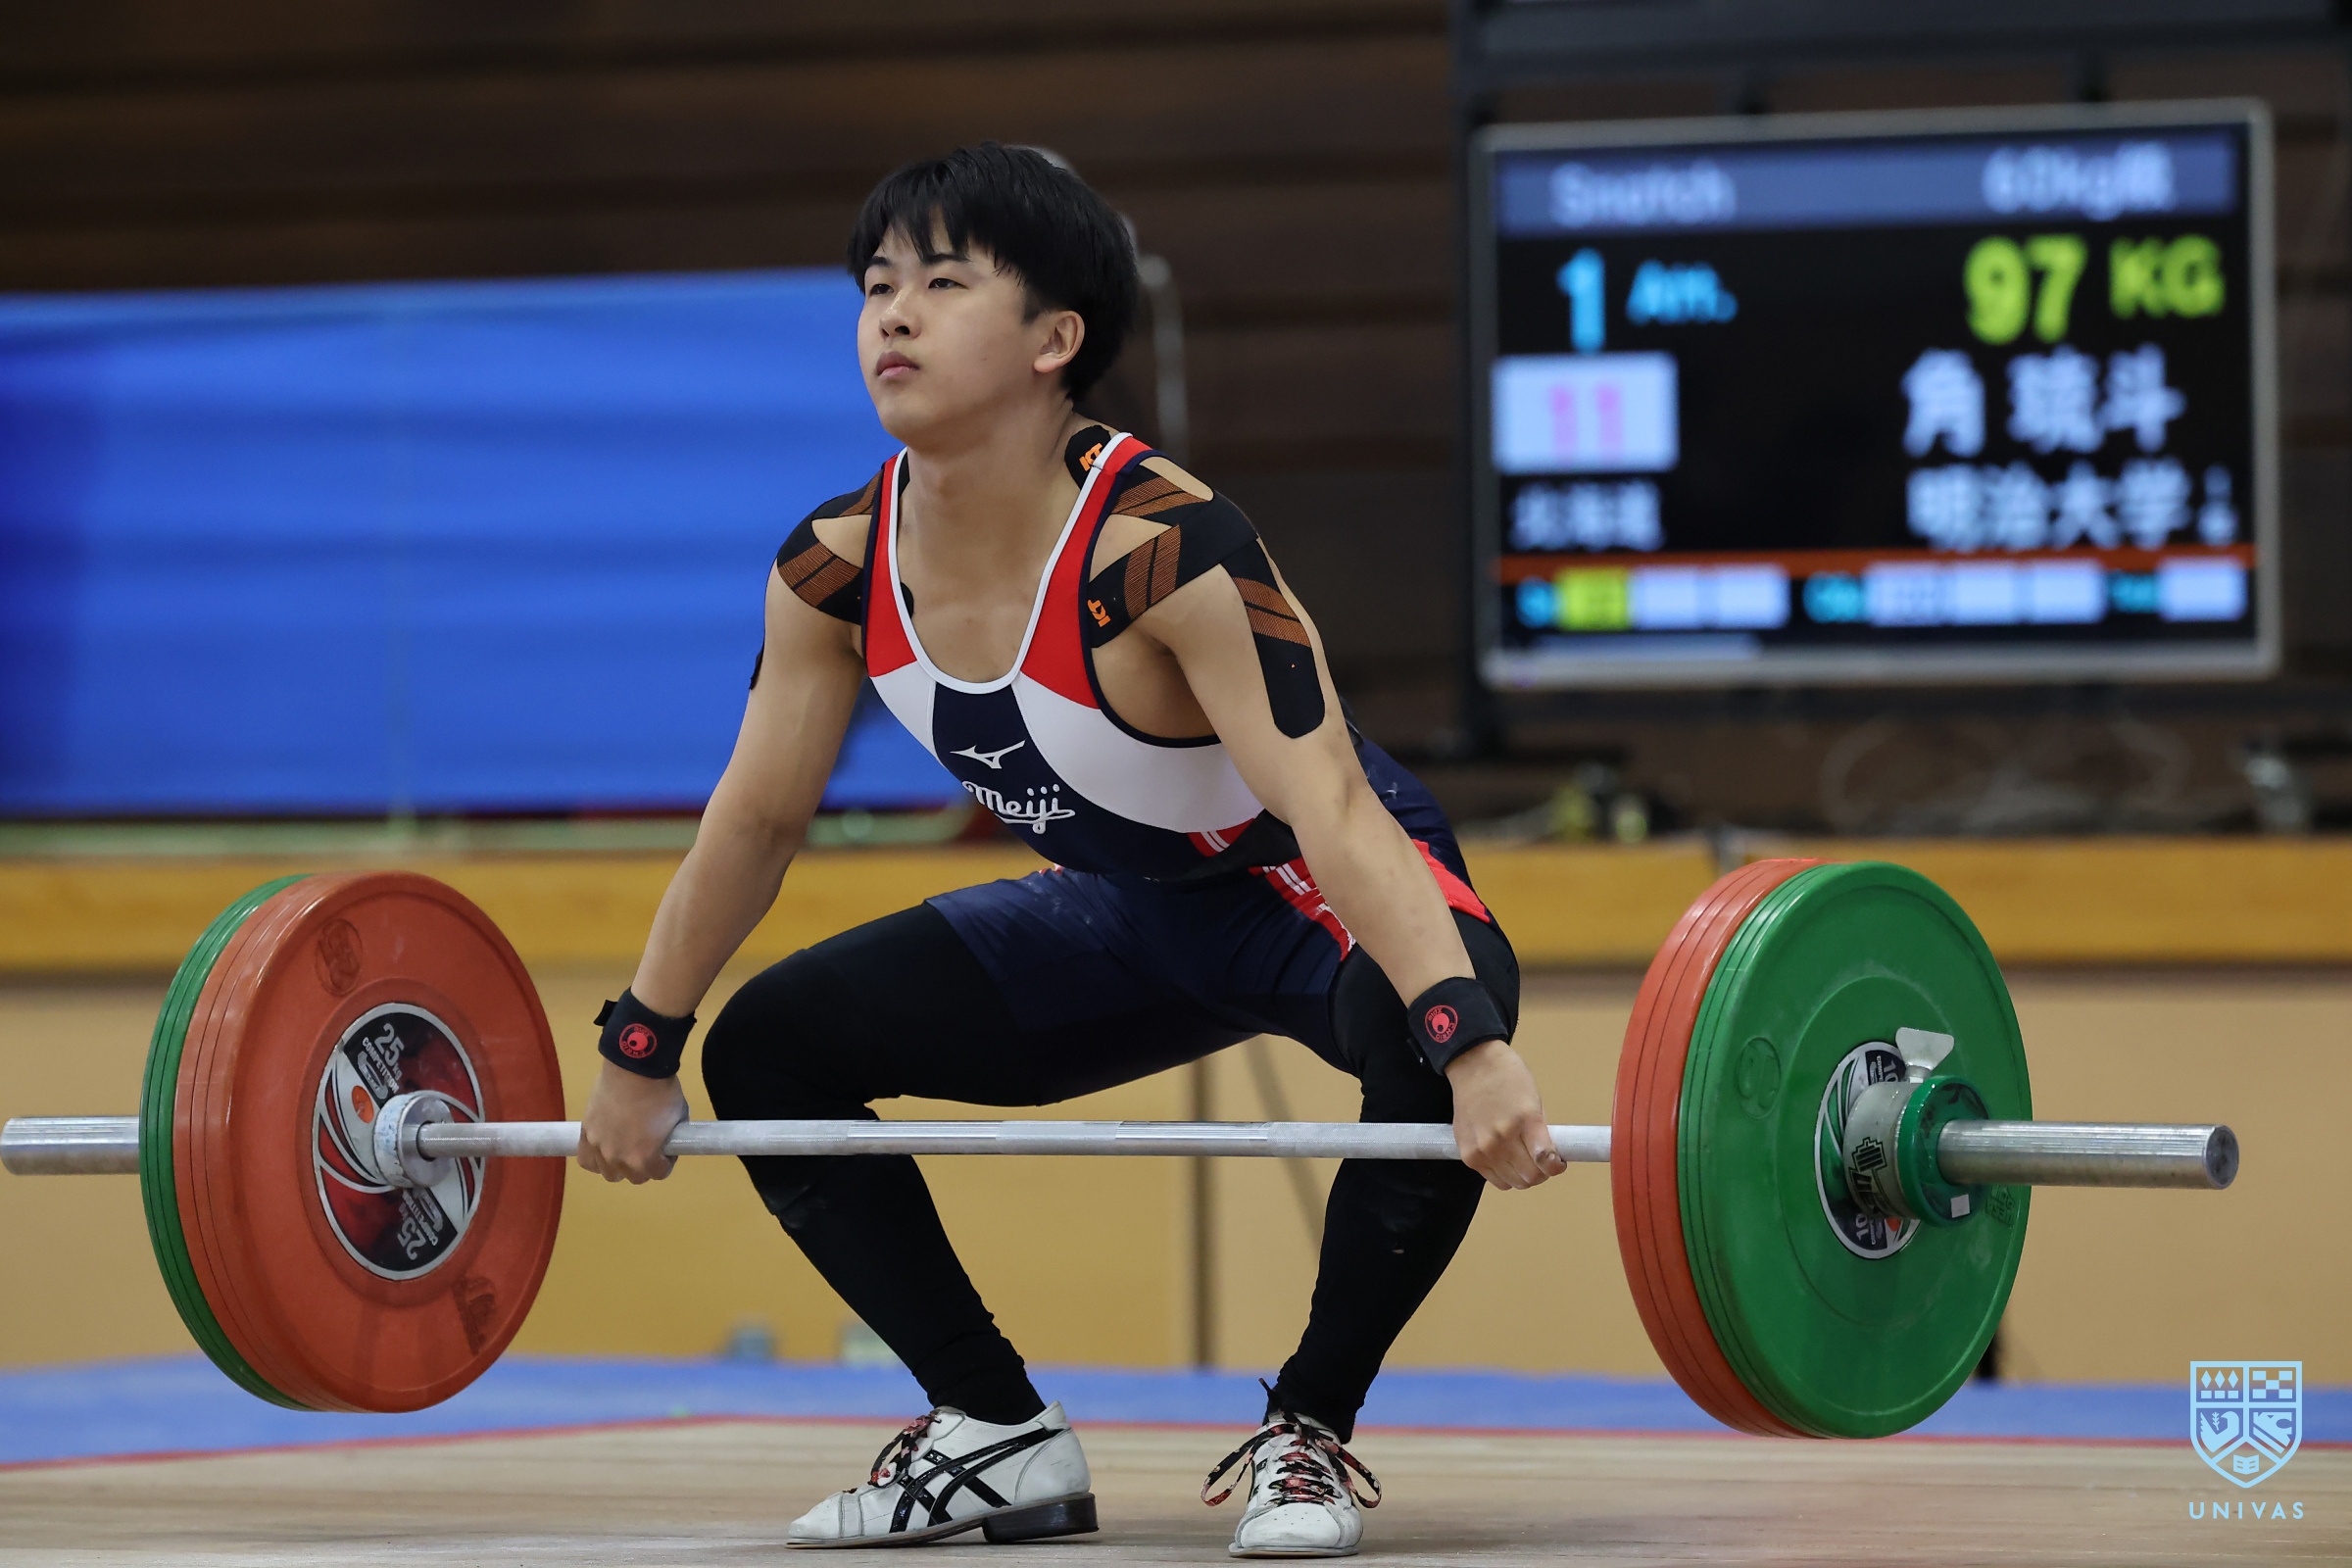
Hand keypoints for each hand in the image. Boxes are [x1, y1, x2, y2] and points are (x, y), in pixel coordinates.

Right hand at [577, 1060, 687, 1183]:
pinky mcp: (585, 1133)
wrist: (635, 1068)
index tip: (667, 1149)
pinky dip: (596, 1159)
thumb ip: (672, 1137)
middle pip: (633, 1177)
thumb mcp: (679, 1118)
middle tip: (647, 1147)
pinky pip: (586, 1159)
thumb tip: (670, 1142)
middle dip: (644, 1166)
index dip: (666, 1161)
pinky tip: (604, 1149)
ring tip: (625, 1147)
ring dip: (619, 1165)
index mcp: (645, 1158)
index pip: (659, 1174)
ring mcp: (599, 1146)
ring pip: (608, 1173)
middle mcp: (619, 1158)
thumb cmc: (662, 1091)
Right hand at [1444, 1039, 1563, 1189]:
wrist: (1473, 1064)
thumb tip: (1548, 1158)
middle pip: (1530, 1178)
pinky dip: (1503, 1174)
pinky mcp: (1468, 1154)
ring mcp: (1483, 1148)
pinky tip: (1504, 1158)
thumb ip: (1541, 1132)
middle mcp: (1502, 1137)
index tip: (1558, 1163)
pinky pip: (1493, 1179)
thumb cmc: (1507, 1077)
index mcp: (1525, 1120)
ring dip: (1522, 1175)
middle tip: (1541, 1161)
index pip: (1546, 1161)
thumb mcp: (1535, 1100)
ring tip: (1521, 1159)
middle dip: (1541, 1173)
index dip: (1556, 1167)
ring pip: (1512, 1183)